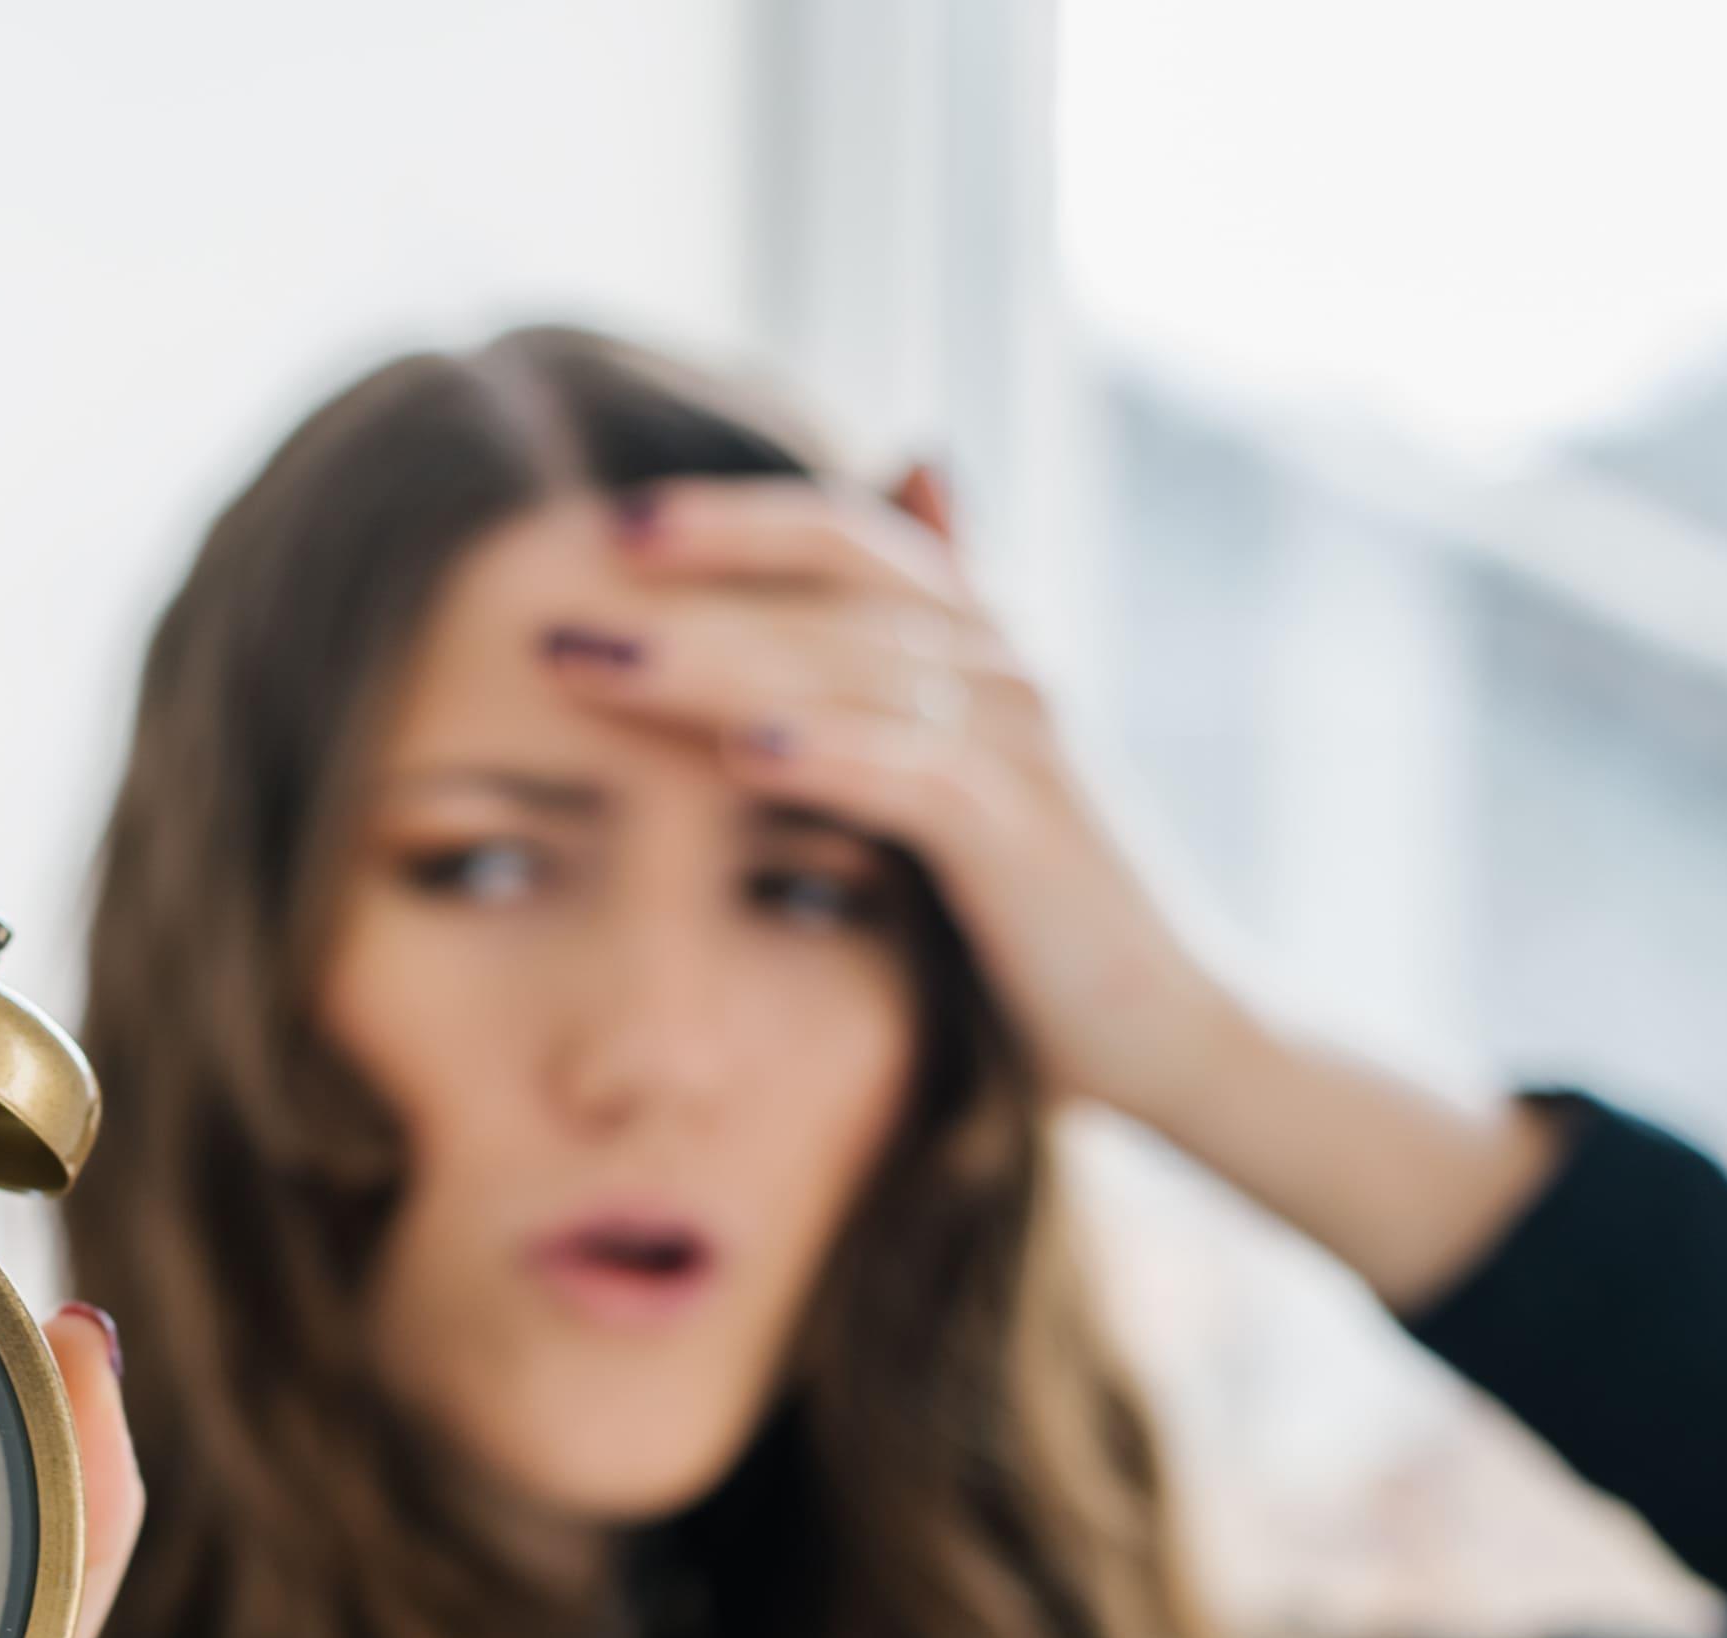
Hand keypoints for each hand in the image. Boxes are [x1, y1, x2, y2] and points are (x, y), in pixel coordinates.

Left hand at [539, 462, 1241, 1127]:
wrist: (1169, 1028)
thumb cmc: (1036, 910)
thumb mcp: (948, 784)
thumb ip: (885, 685)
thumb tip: (871, 536)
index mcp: (974, 646)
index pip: (842, 537)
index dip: (730, 519)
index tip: (606, 524)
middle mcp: (1003, 671)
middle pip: (829, 586)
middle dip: (690, 581)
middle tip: (557, 588)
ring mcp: (1020, 748)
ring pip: (850, 669)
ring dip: (714, 659)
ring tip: (599, 658)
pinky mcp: (1026, 839)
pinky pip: (915, 777)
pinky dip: (829, 755)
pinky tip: (738, 752)